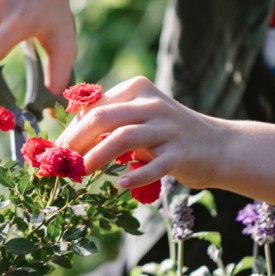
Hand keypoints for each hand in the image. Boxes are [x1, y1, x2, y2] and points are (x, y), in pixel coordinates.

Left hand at [60, 76, 274, 217]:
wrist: (218, 146)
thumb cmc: (169, 134)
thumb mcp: (141, 118)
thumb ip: (111, 119)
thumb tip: (68, 134)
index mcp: (139, 90)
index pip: (96, 105)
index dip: (71, 128)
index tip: (56, 150)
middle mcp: (154, 105)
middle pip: (104, 118)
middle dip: (76, 140)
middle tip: (61, 162)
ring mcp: (168, 129)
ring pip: (124, 138)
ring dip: (98, 156)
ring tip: (82, 172)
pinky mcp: (180, 153)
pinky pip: (154, 164)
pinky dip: (135, 175)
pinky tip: (120, 185)